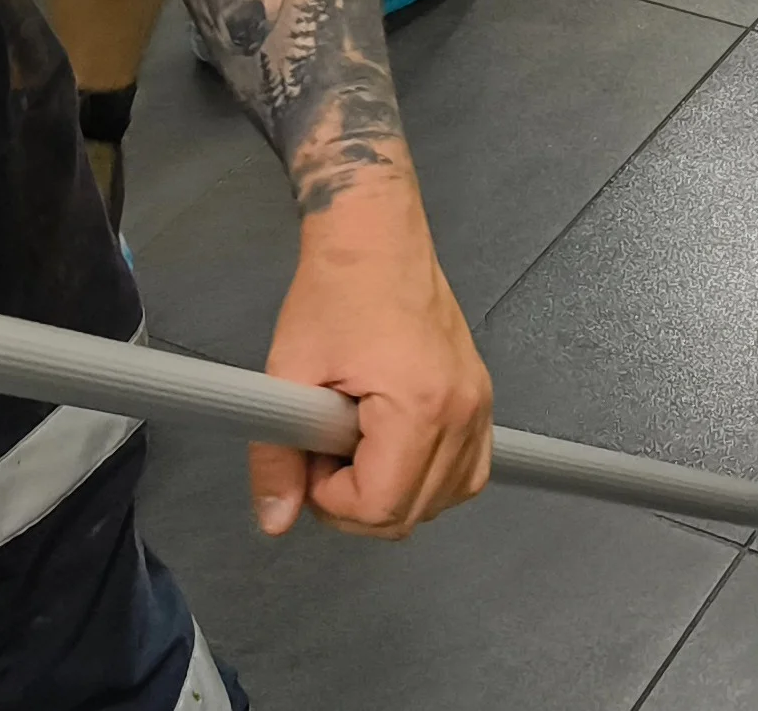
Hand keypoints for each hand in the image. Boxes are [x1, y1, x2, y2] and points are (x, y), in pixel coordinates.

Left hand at [253, 172, 490, 537]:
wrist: (376, 237)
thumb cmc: (334, 293)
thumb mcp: (289, 373)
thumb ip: (277, 456)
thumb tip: (275, 521)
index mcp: (419, 406)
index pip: (381, 506)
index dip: (331, 500)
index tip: (308, 461)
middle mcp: (463, 413)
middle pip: (413, 513)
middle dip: (357, 502)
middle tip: (323, 455)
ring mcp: (480, 406)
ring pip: (444, 500)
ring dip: (393, 493)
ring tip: (355, 447)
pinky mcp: (482, 398)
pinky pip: (467, 471)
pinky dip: (430, 478)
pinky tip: (392, 450)